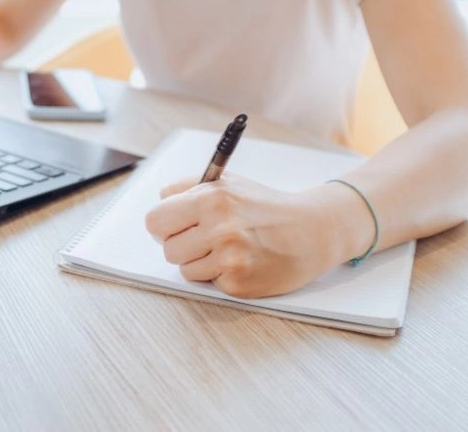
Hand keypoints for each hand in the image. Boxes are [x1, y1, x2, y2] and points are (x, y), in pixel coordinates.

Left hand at [145, 174, 336, 298]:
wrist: (311, 231)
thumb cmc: (265, 206)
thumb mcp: (227, 183)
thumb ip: (187, 187)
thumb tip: (160, 197)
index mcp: (211, 199)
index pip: (155, 221)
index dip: (162, 226)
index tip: (172, 227)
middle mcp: (220, 229)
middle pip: (168, 250)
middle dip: (182, 245)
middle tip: (204, 238)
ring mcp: (230, 259)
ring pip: (185, 270)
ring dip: (200, 263)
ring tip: (226, 249)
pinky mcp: (239, 284)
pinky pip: (209, 284)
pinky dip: (220, 275)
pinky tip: (241, 262)